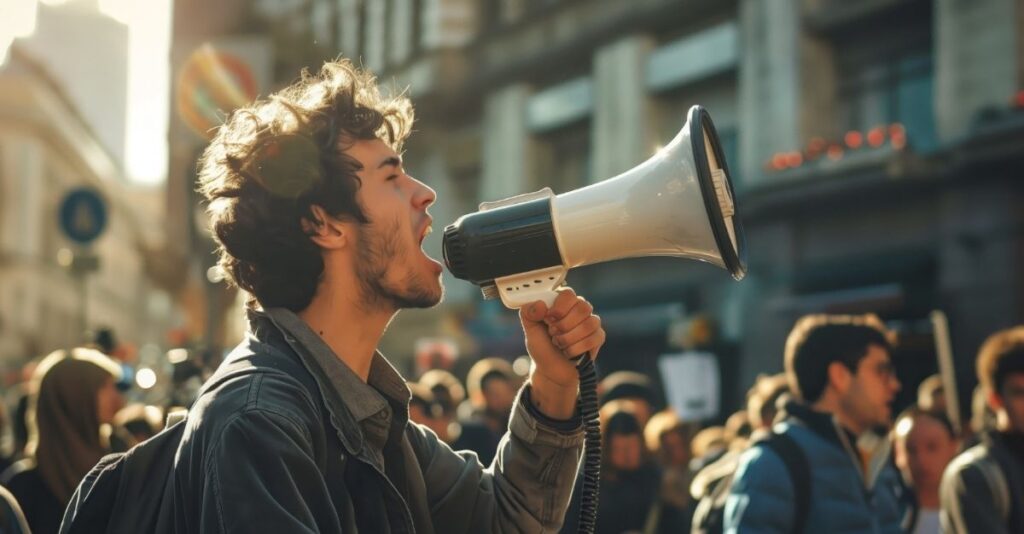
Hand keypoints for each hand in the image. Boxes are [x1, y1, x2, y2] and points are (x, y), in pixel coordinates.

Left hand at [520, 288, 604, 417]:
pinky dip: (577, 348)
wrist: (550, 370)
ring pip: (589, 324)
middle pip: (582, 307)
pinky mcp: (598, 337)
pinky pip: (594, 338)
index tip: (548, 319)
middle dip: (564, 325)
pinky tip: (568, 352)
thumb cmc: (542, 346)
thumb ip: (528, 313)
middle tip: (553, 333)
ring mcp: (591, 322)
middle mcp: (579, 309)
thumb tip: (540, 304)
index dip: (558, 308)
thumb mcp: (530, 329)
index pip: (568, 294)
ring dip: (569, 338)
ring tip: (559, 344)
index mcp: (563, 302)